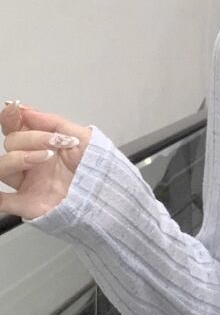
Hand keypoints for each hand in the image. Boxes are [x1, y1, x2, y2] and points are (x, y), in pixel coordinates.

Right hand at [0, 100, 92, 219]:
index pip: (14, 128)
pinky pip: (2, 202)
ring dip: (18, 158)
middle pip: (10, 143)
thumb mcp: (82, 138)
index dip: (11, 117)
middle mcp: (32, 164)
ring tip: (45, 158)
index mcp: (42, 147)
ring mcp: (28, 184)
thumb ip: (53, 122)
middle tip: (55, 143)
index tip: (18, 109)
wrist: (112, 195)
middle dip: (31, 138)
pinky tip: (2, 193)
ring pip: (2, 167)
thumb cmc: (99, 170)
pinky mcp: (28, 205)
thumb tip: (25, 110)